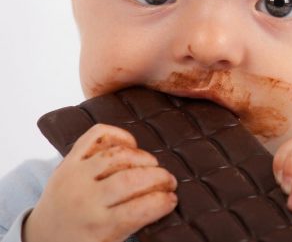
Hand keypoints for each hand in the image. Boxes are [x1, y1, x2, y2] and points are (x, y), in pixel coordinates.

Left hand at [23, 124, 177, 241]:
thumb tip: (167, 199)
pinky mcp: (69, 158)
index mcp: (98, 225)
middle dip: (160, 178)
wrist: (43, 235)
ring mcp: (75, 174)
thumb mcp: (110, 241)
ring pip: (119, 155)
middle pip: (132, 179)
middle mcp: (85, 198)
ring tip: (152, 166)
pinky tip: (131, 146)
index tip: (172, 199)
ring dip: (144, 157)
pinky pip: (97, 136)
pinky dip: (119, 135)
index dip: (163, 201)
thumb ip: (136, 222)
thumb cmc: (84, 240)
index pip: (140, 209)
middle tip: (169, 181)